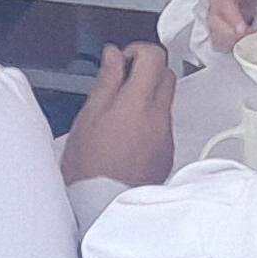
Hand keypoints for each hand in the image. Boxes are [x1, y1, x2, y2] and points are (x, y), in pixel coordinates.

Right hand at [59, 42, 175, 189]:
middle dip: (146, 71)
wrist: (102, 206)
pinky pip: (164, 126)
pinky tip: (128, 137)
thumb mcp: (88, 116)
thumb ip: (107, 81)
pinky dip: (150, 122)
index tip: (123, 61)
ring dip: (148, 98)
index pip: (155, 57)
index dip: (138, 51)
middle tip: (121, 83)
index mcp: (137, 103)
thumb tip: (114, 55)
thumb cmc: (89, 166)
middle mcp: (159, 117)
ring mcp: (166, 136)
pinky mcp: (167, 153)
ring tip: (119, 116)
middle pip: (167, 75)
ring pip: (165, 101)